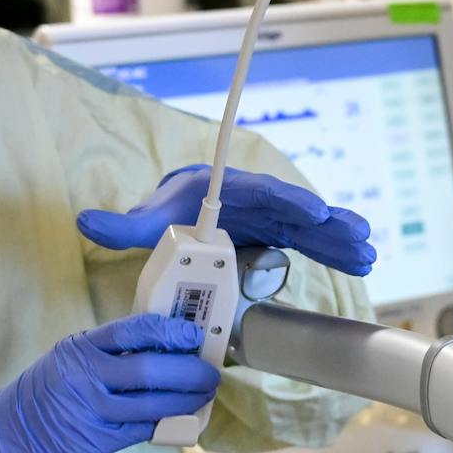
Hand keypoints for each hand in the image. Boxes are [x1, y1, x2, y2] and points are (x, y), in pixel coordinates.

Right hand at [0, 314, 220, 452]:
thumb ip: (109, 352)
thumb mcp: (68, 359)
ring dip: (186, 400)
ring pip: (153, 404)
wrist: (8, 436)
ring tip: (202, 394)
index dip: (169, 332)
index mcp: (79, 349)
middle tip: (209, 373)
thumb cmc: (46, 392)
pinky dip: (167, 422)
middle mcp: (85, 378)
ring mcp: (92, 412)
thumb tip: (166, 346)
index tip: (194, 335)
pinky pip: (144, 429)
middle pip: (149, 370)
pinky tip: (181, 416)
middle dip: (188, 372)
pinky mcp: (98, 442)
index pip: (132, 331)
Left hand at [79, 165, 375, 275]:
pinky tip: (363, 262)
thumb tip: (84, 221)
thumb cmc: (170, 211)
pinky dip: (338, 251)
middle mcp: (259, 201)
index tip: (312, 211)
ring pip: (313, 228)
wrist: (186, 212)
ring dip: (341, 240)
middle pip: (297, 211)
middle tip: (355, 235)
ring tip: (368, 254)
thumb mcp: (148, 220)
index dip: (289, 201)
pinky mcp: (284, 238)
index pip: (263, 193)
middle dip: (327, 224)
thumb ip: (122, 225)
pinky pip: (315, 243)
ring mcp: (275, 221)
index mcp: (230, 190)